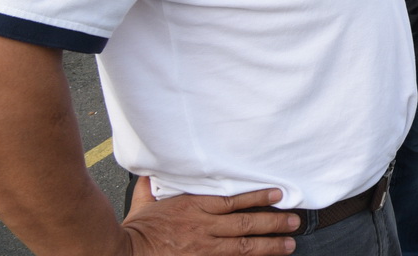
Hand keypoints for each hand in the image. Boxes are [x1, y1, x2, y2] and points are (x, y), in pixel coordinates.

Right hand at [121, 179, 298, 254]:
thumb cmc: (135, 228)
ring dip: (269, 244)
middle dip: (273, 223)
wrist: (123, 253)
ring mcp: (204, 247)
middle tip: (294, 222)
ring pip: (244, 245)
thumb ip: (154, 186)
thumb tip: (152, 170)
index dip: (259, 197)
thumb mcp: (145, 202)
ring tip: (289, 243)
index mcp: (194, 207)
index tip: (279, 194)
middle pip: (246, 224)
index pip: (234, 200)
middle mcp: (204, 227)